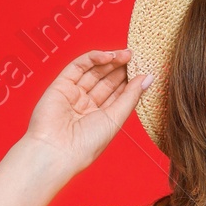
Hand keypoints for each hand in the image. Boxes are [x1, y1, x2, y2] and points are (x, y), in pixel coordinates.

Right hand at [24, 50, 152, 178]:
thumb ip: (131, 96)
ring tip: (126, 54)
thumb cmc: (86, 144)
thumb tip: (148, 78)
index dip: (131, 81)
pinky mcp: (60, 85)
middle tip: (136, 57)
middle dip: (121, 68)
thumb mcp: (116, 119)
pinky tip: (109, 56)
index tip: (144, 70)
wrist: (57, 150)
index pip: (118, 94)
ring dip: (110, 61)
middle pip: (107, 80)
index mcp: (101, 118)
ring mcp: (73, 94)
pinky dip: (93, 58)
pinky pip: (78, 66)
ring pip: (94, 71)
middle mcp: (87, 106)